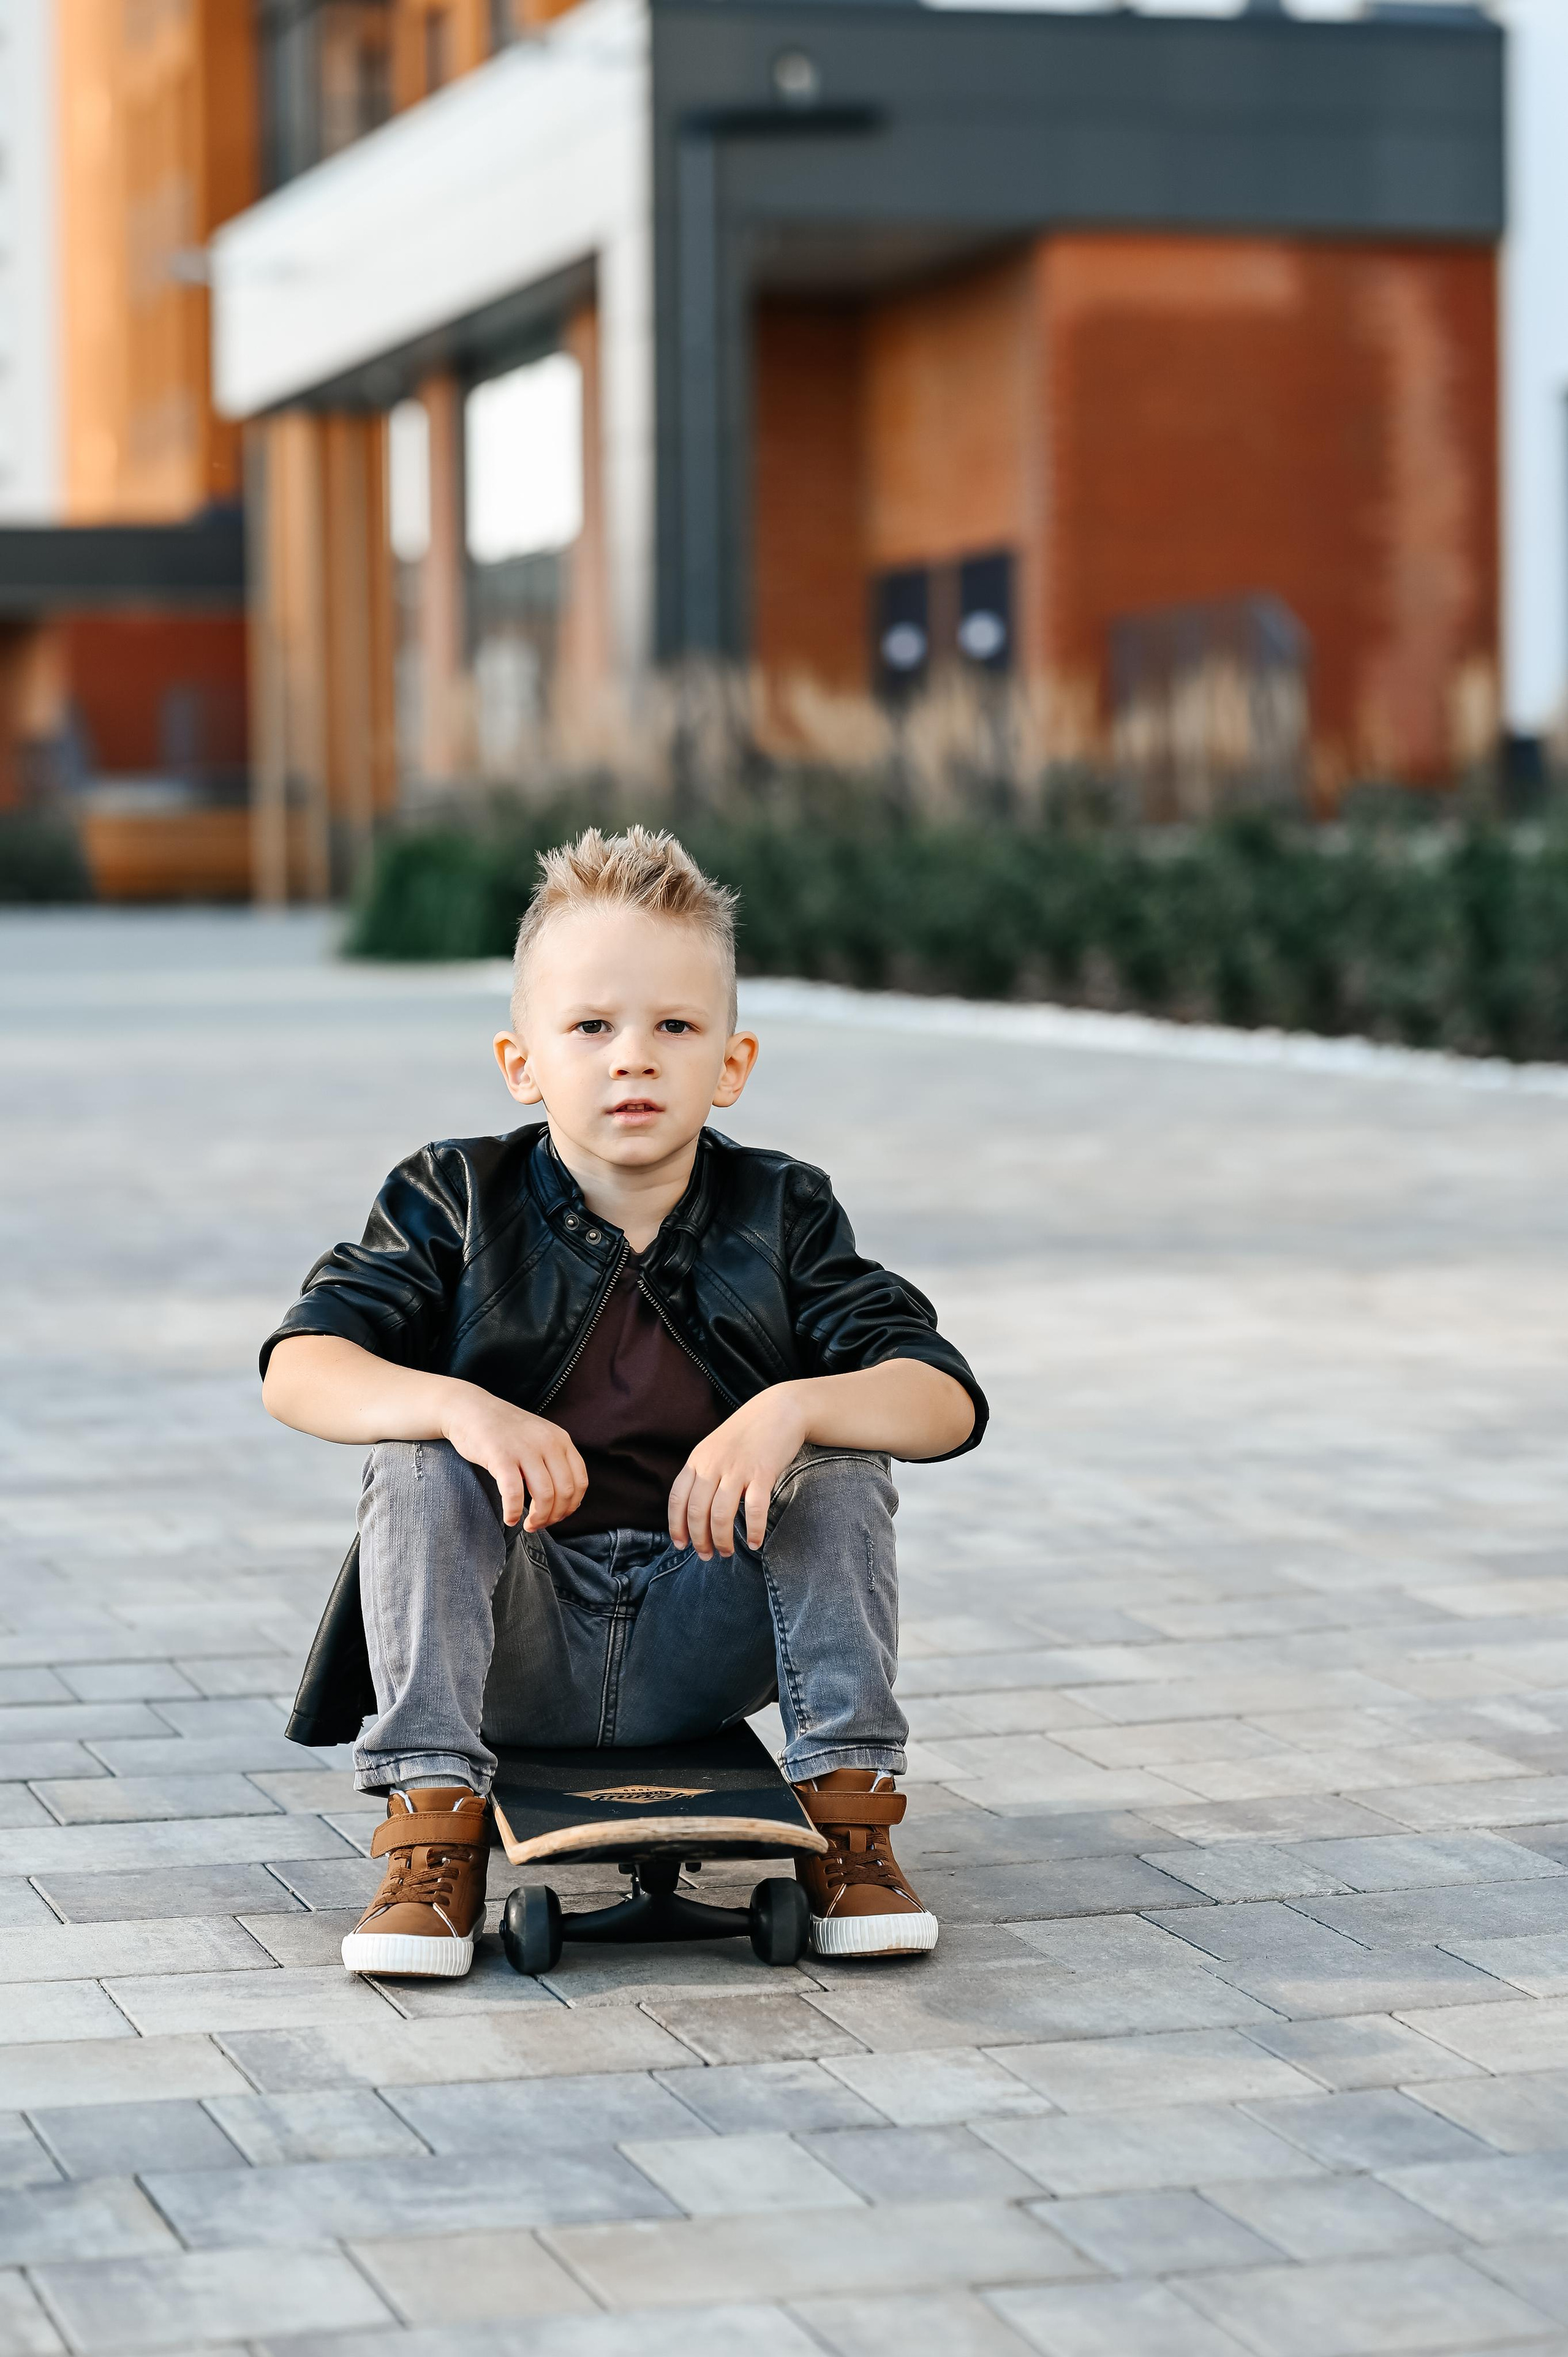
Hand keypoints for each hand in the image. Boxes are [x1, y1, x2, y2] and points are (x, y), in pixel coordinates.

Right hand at [440, 1384, 587, 1530]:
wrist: (470, 1409)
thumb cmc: (504, 1431)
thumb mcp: (539, 1438)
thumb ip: (554, 1461)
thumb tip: (565, 1501)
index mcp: (561, 1439)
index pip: (580, 1481)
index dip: (571, 1506)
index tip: (557, 1515)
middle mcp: (548, 1443)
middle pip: (565, 1492)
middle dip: (555, 1516)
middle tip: (539, 1524)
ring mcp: (525, 1449)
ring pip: (544, 1496)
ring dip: (538, 1519)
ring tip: (527, 1524)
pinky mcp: (501, 1456)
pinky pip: (514, 1493)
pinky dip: (514, 1512)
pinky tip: (510, 1518)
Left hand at [669, 1385, 807, 1559]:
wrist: (779, 1409)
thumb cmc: (747, 1433)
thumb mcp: (715, 1448)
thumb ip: (703, 1473)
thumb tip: (696, 1511)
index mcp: (698, 1459)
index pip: (678, 1498)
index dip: (676, 1526)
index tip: (681, 1545)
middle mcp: (713, 1464)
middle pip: (697, 1511)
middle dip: (699, 1539)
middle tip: (706, 1555)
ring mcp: (738, 1468)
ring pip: (722, 1515)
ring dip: (722, 1540)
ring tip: (727, 1552)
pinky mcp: (762, 1472)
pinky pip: (754, 1509)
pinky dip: (753, 1530)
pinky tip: (754, 1542)